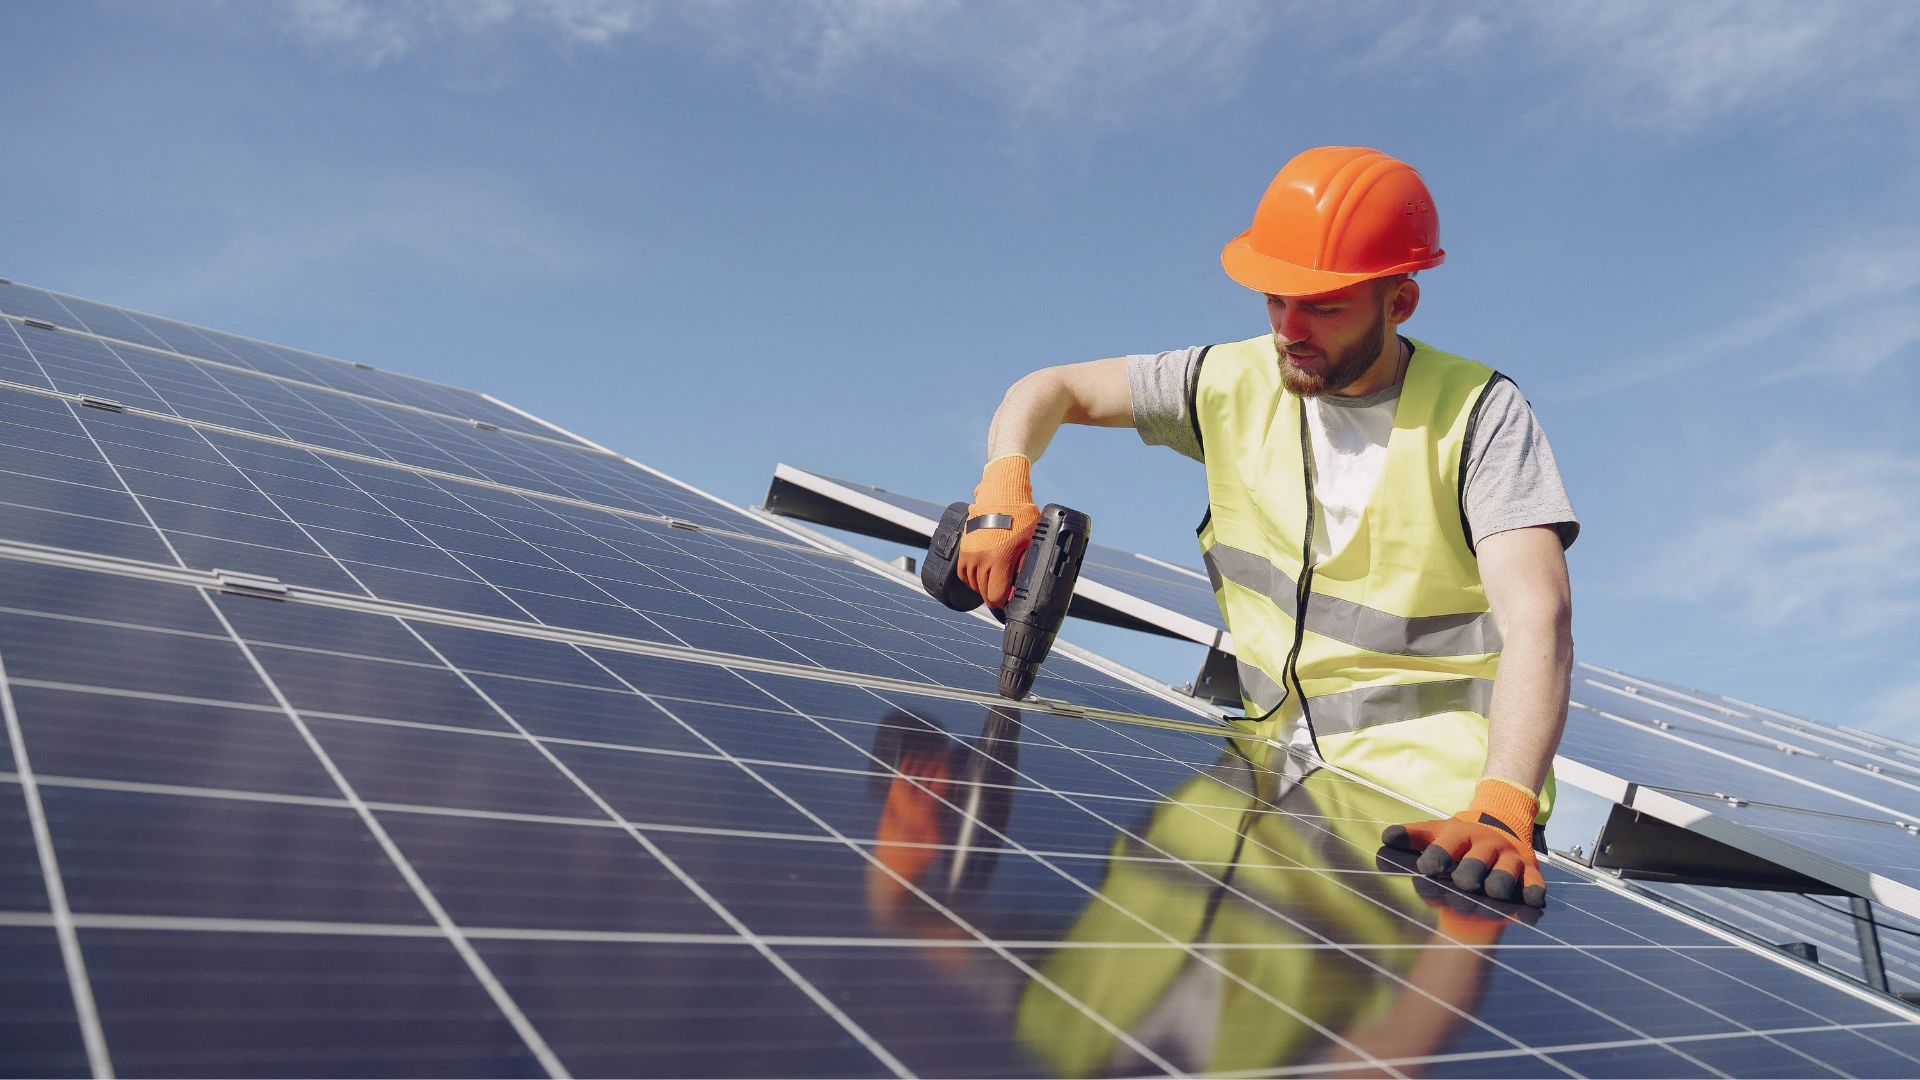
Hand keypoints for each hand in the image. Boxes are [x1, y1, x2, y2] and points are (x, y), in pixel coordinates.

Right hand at [956, 455, 1039, 606]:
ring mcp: (970, 554)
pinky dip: (970, 579)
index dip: (1004, 603)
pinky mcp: (964, 548)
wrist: (1001, 495)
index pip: (996, 596)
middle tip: (1004, 595)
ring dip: (982, 588)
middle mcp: (982, 560)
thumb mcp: (1031, 541)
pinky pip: (963, 573)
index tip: (1010, 601)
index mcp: (1000, 560)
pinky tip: (980, 577)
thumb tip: (1026, 583)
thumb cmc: (1020, 516)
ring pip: (973, 584)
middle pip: (984, 593)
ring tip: (993, 585)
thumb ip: (1027, 564)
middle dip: (995, 597)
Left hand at [1383, 778, 1545, 906]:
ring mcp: (1510, 858)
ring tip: (1491, 894)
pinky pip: (1535, 883)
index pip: (1448, 845)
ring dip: (1498, 884)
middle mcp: (1487, 845)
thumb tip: (1386, 838)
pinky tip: (1529, 901)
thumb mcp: (1437, 832)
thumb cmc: (1462, 837)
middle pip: (1478, 861)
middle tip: (1463, 883)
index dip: (1437, 856)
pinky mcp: (1530, 872)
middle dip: (1469, 872)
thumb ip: (1413, 837)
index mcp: (1462, 833)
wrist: (1503, 824)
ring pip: (1506, 873)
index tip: (1426, 868)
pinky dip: (1533, 892)